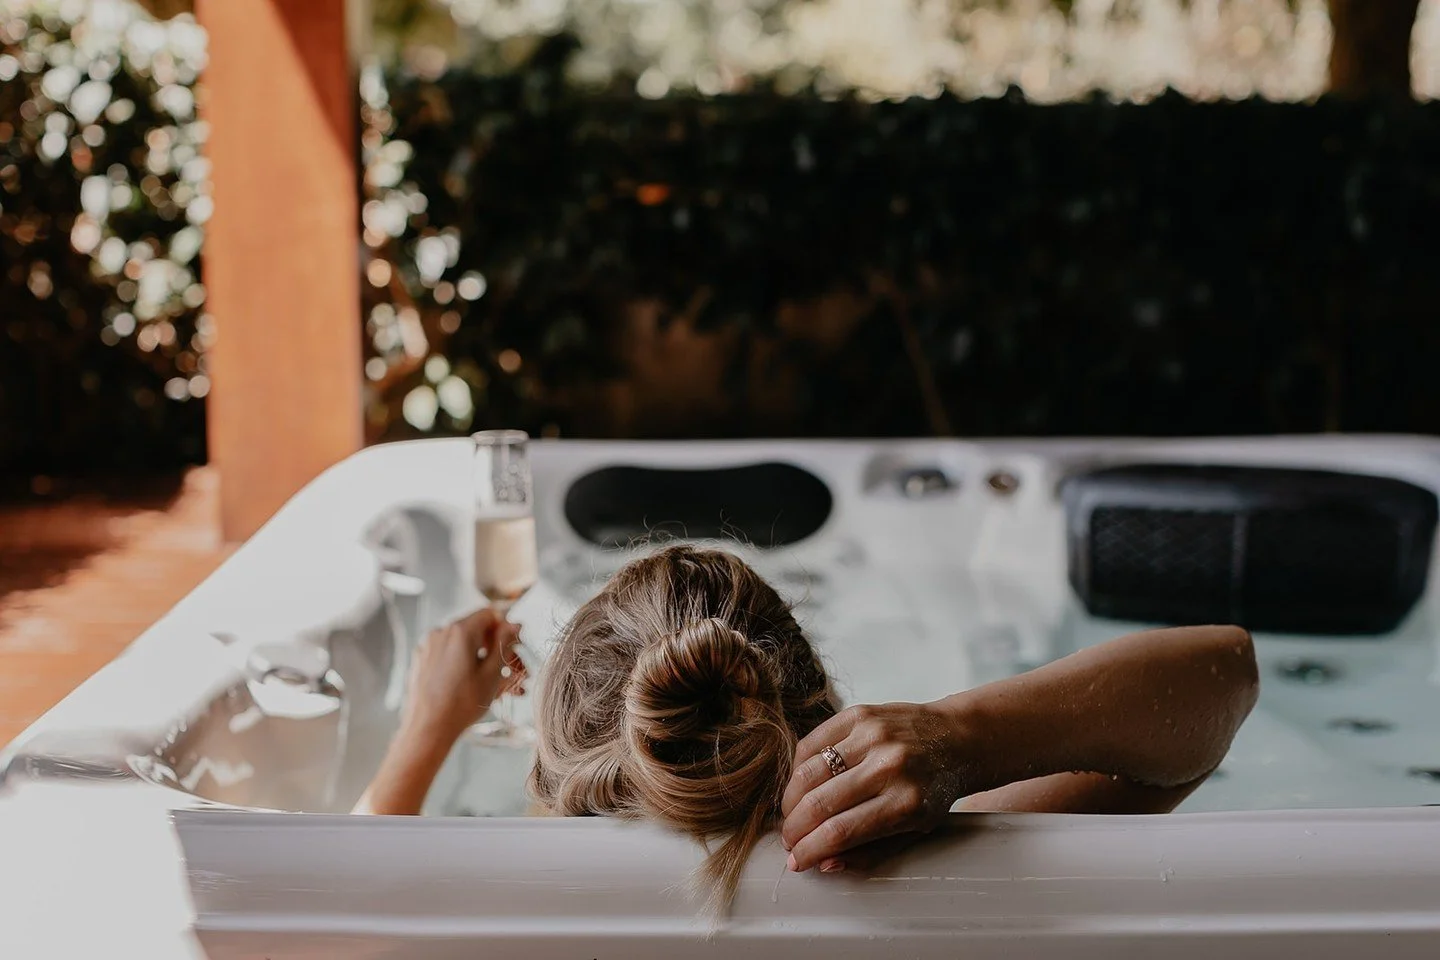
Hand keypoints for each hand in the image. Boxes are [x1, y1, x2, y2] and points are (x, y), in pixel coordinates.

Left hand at [400, 607, 526, 744]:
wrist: (427, 729)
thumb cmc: (461, 704)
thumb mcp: (492, 673)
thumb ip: (504, 643)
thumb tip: (514, 624)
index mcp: (460, 631)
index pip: (490, 614)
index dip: (506, 629)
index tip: (516, 648)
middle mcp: (441, 633)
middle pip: (478, 631)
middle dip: (499, 651)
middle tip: (517, 673)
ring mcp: (429, 647)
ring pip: (465, 647)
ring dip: (485, 663)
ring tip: (502, 689)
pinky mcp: (422, 662)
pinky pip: (450, 657)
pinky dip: (466, 667)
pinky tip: (478, 689)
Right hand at [780, 701, 976, 872]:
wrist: (958, 738)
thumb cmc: (935, 788)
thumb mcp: (914, 829)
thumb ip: (870, 852)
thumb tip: (825, 863)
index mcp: (906, 802)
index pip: (841, 832)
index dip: (810, 850)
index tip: (796, 861)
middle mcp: (888, 766)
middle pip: (819, 804)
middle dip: (794, 829)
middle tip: (789, 840)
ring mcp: (872, 736)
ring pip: (808, 772)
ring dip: (790, 800)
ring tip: (791, 814)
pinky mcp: (860, 714)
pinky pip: (812, 742)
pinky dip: (799, 767)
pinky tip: (802, 784)